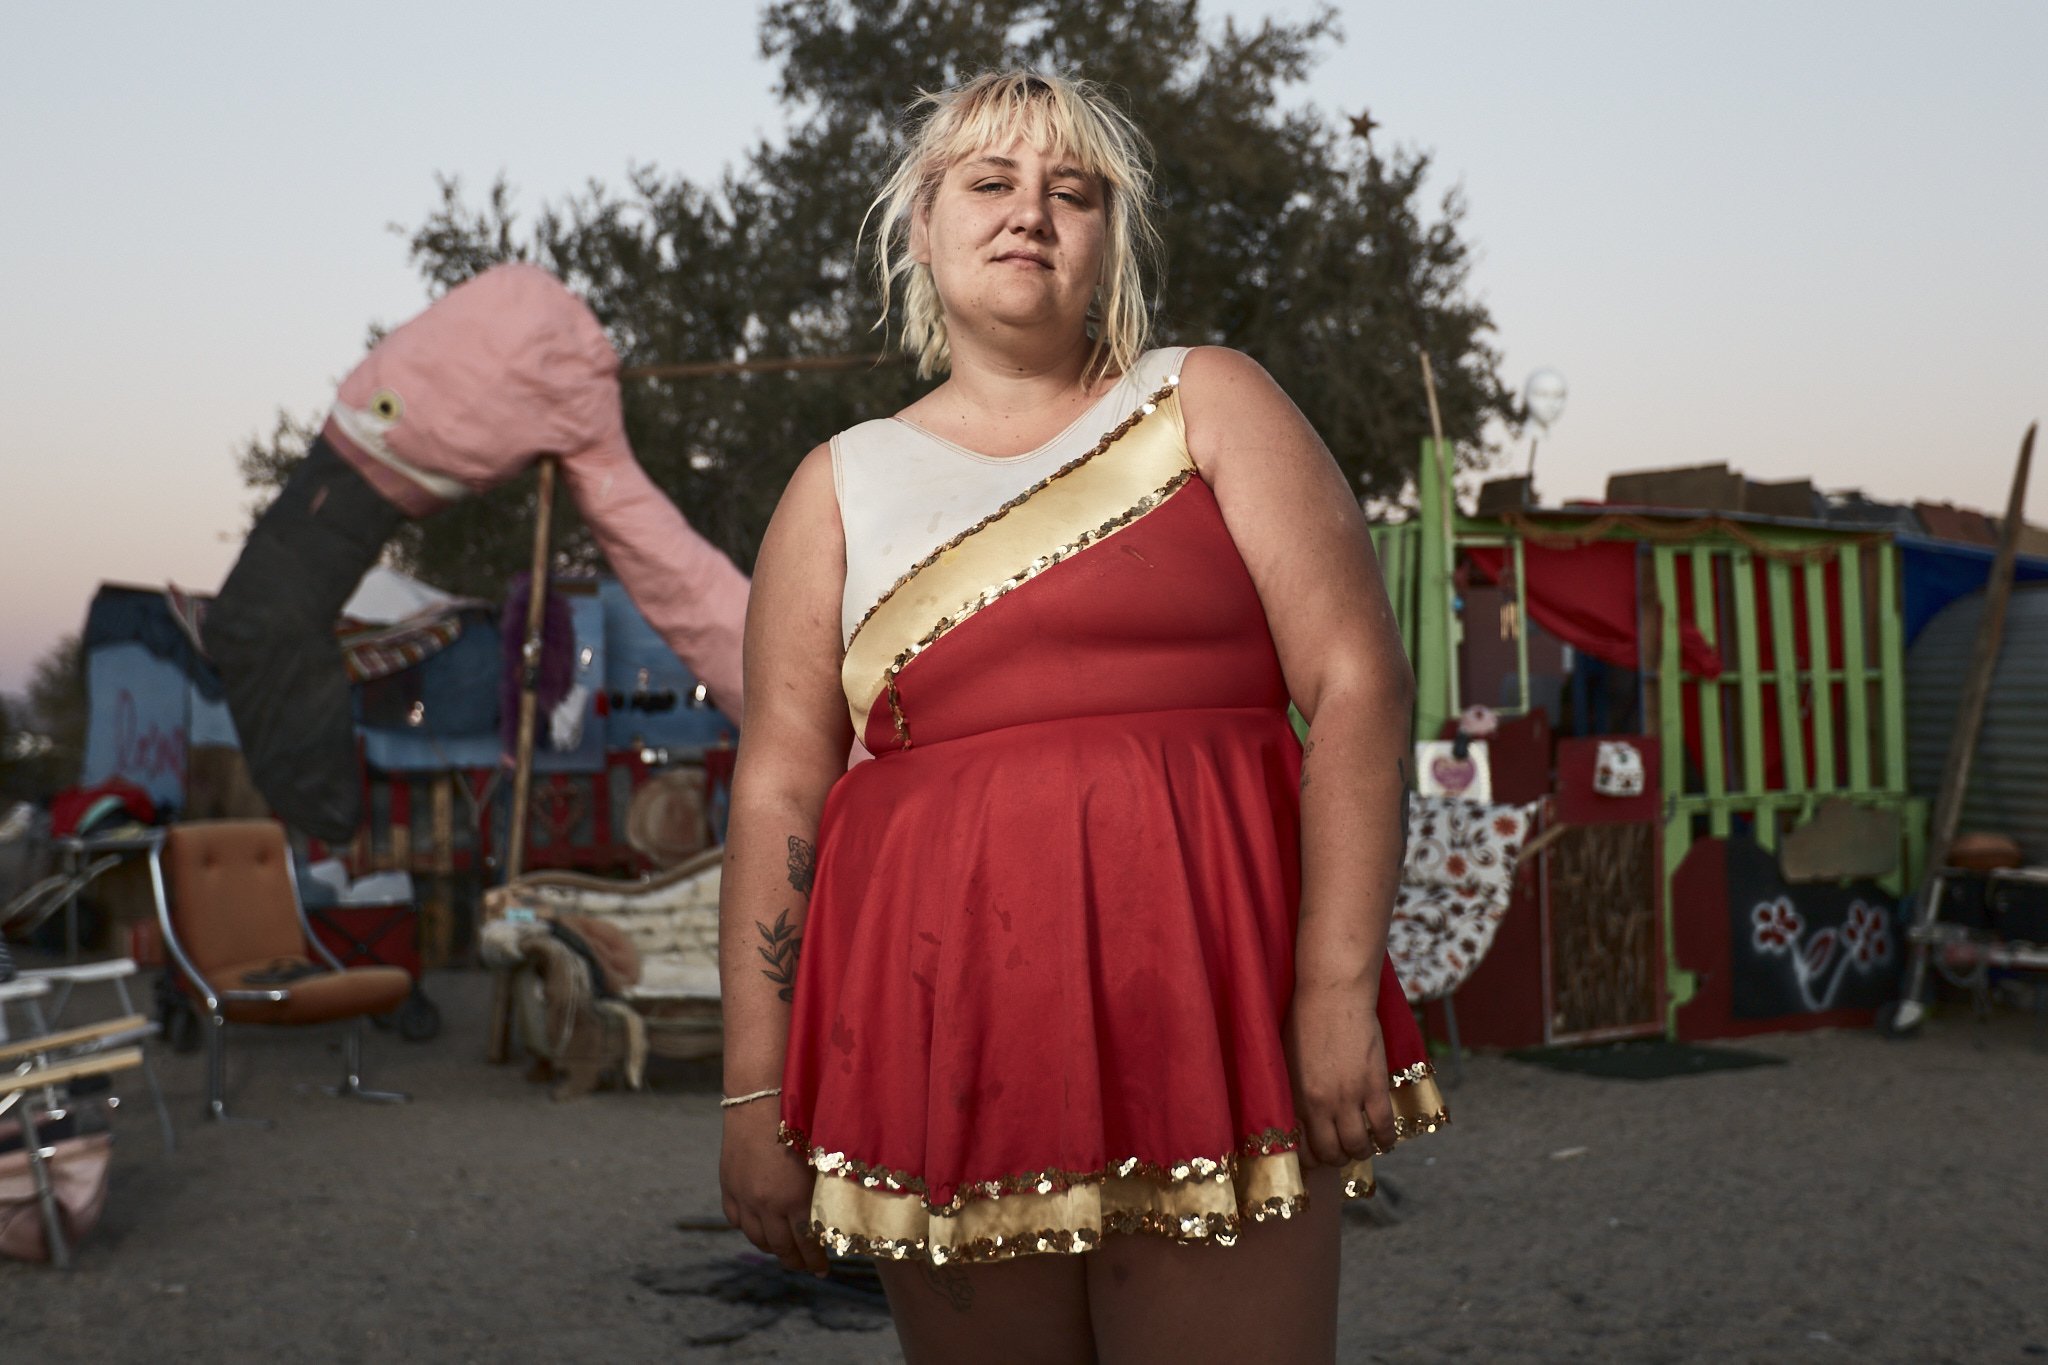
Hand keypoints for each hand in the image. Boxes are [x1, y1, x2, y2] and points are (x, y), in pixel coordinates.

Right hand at [719, 1100, 828, 1275]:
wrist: (759, 1099)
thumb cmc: (800, 1122)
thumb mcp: (820, 1159)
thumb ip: (825, 1190)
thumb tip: (838, 1215)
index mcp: (794, 1199)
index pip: (807, 1244)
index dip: (816, 1260)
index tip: (824, 1269)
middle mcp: (767, 1205)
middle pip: (781, 1248)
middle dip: (796, 1261)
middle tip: (807, 1267)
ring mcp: (744, 1198)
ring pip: (757, 1238)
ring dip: (773, 1248)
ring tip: (785, 1251)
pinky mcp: (728, 1187)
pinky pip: (736, 1220)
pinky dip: (749, 1229)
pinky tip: (760, 1230)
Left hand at [1284, 979, 1396, 1167]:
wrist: (1332, 994)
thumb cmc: (1304, 1019)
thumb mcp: (1286, 1060)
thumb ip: (1292, 1090)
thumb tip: (1297, 1115)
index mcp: (1294, 1098)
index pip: (1302, 1148)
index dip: (1311, 1159)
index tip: (1317, 1156)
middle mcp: (1320, 1104)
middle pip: (1330, 1153)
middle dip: (1336, 1159)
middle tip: (1341, 1154)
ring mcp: (1349, 1097)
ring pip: (1358, 1145)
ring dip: (1361, 1152)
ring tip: (1363, 1147)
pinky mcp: (1374, 1085)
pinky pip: (1383, 1125)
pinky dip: (1386, 1139)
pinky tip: (1386, 1140)